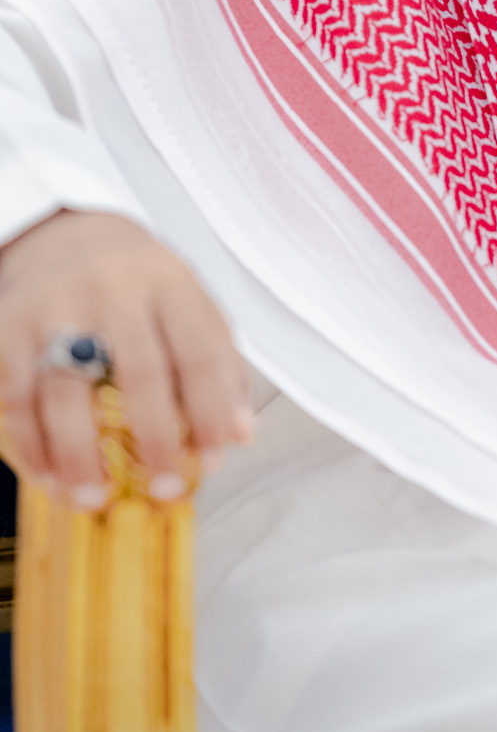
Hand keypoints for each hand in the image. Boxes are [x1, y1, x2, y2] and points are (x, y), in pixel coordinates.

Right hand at [0, 209, 251, 505]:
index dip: (211, 410)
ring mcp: (56, 307)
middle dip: (154, 440)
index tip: (215, 458)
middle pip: (138, 372)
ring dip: (78, 456)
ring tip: (93, 498)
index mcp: (169, 283)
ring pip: (65, 392)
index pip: (200, 351)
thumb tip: (238, 435)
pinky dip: (30, 446)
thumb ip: (220, 363)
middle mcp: (114, 290)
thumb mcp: (190, 301)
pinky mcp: (9, 326)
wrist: (64, 232)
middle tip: (163, 488)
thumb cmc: (139, 281)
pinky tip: (49, 477)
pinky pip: (15, 398)